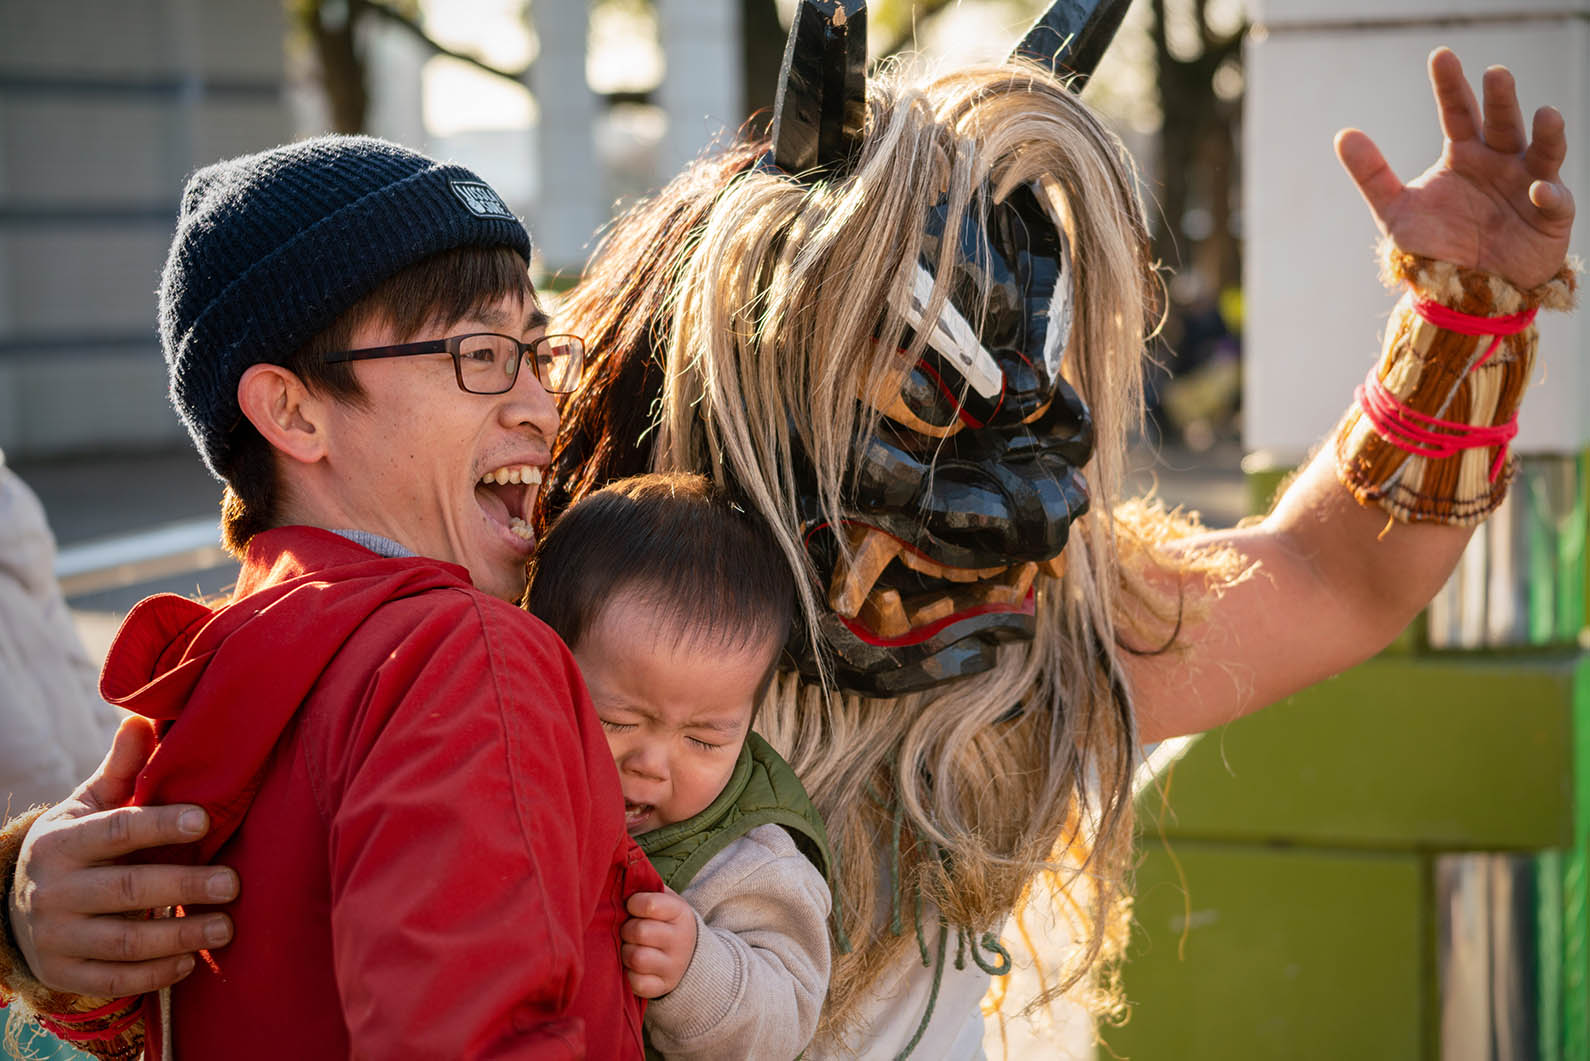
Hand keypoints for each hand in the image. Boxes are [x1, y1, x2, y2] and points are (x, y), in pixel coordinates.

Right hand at [9, 716, 238, 997]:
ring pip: (124, 941)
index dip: (160, 825)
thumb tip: (144, 716)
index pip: (116, 831)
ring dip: (180, 935)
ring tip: (226, 927)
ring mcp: (56, 936)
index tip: (205, 821)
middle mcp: (53, 890)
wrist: (16, 906)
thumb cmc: (76, 844)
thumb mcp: (88, 805)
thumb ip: (121, 769)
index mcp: (61, 842)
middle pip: (128, 888)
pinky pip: (113, 980)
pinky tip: (190, 962)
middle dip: (185, 885)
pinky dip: (154, 974)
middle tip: (234, 883)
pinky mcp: (64, 973)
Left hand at [620, 888, 696, 998]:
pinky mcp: (664, 986)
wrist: (691, 955)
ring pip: (636, 958)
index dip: (632, 904)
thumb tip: (618, 868)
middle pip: (639, 932)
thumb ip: (647, 886)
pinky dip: (630, 976)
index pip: (648, 904)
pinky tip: (634, 968)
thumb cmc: (666, 921)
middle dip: (626, 930)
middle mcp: (680, 939)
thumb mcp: (666, 900)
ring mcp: (674, 965)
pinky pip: (638, 983)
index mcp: (680, 912)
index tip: (631, 907)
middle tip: (628, 930)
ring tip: (629, 948)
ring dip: (626, 953)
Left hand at [1335, 47, 1574, 288]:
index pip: (1457, 112)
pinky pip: (1555, 201)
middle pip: (1502, 123)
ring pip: (1543, 151)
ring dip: (1548, 134)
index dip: (1450, 86)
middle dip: (1501, 99)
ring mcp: (1529, 185)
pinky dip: (1550, 194)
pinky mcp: (1550, 217)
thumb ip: (1372, 174)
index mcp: (1464, 155)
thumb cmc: (1434, 246)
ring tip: (1546, 113)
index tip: (1441, 56)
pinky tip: (1539, 189)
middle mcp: (1500, 161)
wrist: (1461, 292)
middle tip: (1496, 73)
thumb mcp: (1396, 211)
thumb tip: (1343, 134)